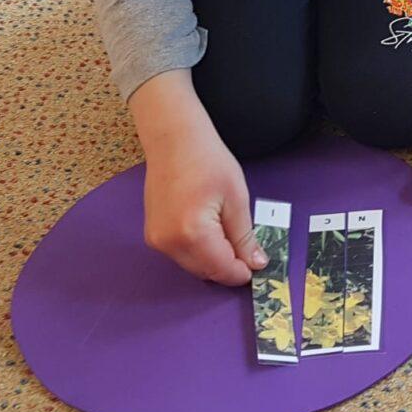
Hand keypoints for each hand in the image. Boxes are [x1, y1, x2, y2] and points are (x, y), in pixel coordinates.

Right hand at [135, 79, 265, 284]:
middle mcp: (168, 243)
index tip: (258, 265)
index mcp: (192, 234)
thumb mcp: (236, 198)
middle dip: (229, 266)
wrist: (173, 139)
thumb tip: (256, 264)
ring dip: (214, 259)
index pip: (221, 269)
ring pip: (193, 266)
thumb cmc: (208, 161)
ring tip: (229, 232)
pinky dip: (199, 251)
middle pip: (206, 272)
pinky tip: (211, 230)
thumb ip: (244, 237)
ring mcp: (156, 240)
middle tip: (248, 249)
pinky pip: (181, 254)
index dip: (242, 272)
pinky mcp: (152, 234)